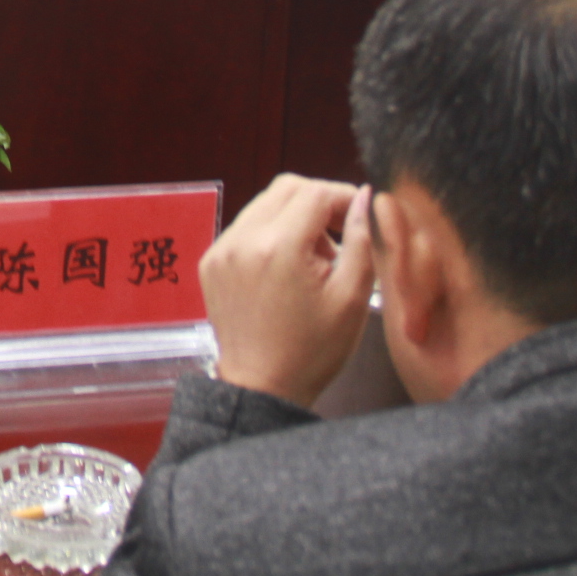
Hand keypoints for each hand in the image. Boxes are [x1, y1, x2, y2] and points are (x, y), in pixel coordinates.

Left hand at [203, 174, 375, 410]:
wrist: (263, 386)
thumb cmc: (312, 351)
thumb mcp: (352, 298)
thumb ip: (362, 240)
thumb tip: (365, 199)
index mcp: (278, 246)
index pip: (316, 192)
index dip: (345, 198)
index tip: (361, 217)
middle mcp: (242, 240)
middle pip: (287, 188)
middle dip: (320, 202)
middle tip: (341, 233)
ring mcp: (221, 250)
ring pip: (264, 204)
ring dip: (294, 217)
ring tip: (315, 259)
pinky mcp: (210, 262)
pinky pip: (245, 227)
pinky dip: (269, 234)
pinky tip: (286, 268)